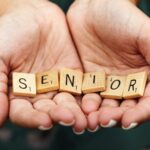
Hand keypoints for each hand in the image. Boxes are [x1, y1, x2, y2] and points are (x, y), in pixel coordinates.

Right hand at [0, 0, 86, 132]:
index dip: (34, 118)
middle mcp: (40, 94)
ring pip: (68, 103)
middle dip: (60, 116)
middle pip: (50, 111)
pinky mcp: (73, 76)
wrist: (32, 16)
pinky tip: (93, 104)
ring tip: (84, 118)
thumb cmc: (10, 34)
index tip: (45, 121)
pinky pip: (81, 88)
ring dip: (76, 111)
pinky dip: (87, 97)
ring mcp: (58, 85)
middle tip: (70, 119)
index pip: (25, 113)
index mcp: (19, 94)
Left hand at [67, 0, 149, 129]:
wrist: (93, 9)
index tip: (127, 120)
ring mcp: (106, 83)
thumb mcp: (145, 34)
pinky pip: (87, 96)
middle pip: (123, 107)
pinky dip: (85, 104)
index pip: (146, 101)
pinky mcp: (88, 80)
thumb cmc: (121, 16)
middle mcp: (126, 83)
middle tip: (103, 121)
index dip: (139, 113)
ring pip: (104, 105)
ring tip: (91, 121)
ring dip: (98, 115)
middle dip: (114, 117)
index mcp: (144, 75)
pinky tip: (81, 110)